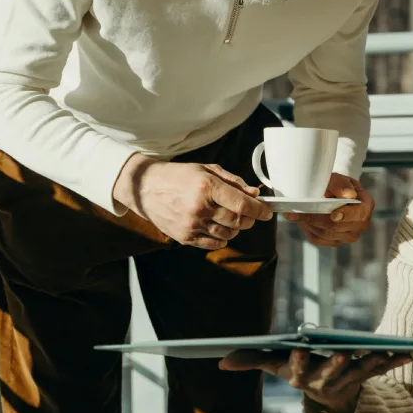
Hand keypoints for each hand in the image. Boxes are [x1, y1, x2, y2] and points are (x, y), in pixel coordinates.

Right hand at [112, 155, 272, 249]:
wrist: (146, 188)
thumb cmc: (179, 176)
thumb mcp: (207, 170)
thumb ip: (233, 182)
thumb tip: (255, 194)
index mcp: (206, 187)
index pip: (242, 204)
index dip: (259, 210)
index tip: (267, 212)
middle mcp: (199, 207)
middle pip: (238, 221)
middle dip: (249, 218)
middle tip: (249, 213)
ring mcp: (191, 225)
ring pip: (228, 234)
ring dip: (236, 228)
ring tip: (230, 217)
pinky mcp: (184, 237)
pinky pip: (214, 243)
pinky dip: (222, 237)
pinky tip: (218, 226)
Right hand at [220, 348, 409, 412]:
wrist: (328, 397)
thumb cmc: (299, 372)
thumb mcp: (274, 367)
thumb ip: (251, 361)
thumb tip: (221, 362)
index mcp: (303, 377)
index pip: (298, 370)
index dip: (299, 362)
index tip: (299, 350)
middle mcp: (326, 380)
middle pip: (332, 374)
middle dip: (338, 365)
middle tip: (344, 354)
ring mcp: (348, 379)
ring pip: (361, 372)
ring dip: (373, 363)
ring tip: (384, 352)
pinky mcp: (366, 376)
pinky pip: (382, 369)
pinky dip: (395, 362)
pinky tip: (409, 353)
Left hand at [286, 173, 374, 247]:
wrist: (335, 195)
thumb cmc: (338, 186)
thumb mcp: (340, 180)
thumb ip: (342, 185)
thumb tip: (348, 194)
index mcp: (366, 208)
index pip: (358, 214)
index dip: (345, 215)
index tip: (333, 215)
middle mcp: (360, 225)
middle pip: (336, 227)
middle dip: (316, 218)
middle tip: (298, 210)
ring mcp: (347, 236)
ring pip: (324, 234)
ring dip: (308, 223)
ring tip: (293, 213)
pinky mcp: (334, 242)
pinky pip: (318, 239)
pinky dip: (307, 229)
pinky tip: (299, 219)